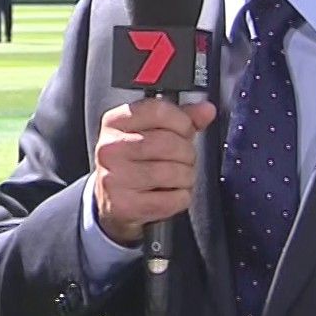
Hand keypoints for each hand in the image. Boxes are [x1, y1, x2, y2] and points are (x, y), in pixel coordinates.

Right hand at [93, 98, 215, 245]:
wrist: (108, 200)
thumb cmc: (132, 163)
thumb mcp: (149, 133)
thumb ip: (179, 119)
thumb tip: (206, 110)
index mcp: (115, 122)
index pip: (159, 111)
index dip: (182, 122)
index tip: (185, 131)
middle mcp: (111, 148)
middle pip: (168, 142)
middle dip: (187, 152)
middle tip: (183, 159)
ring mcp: (115, 177)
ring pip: (174, 172)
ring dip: (186, 177)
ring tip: (176, 177)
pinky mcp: (125, 205)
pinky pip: (174, 199)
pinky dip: (181, 197)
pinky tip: (169, 193)